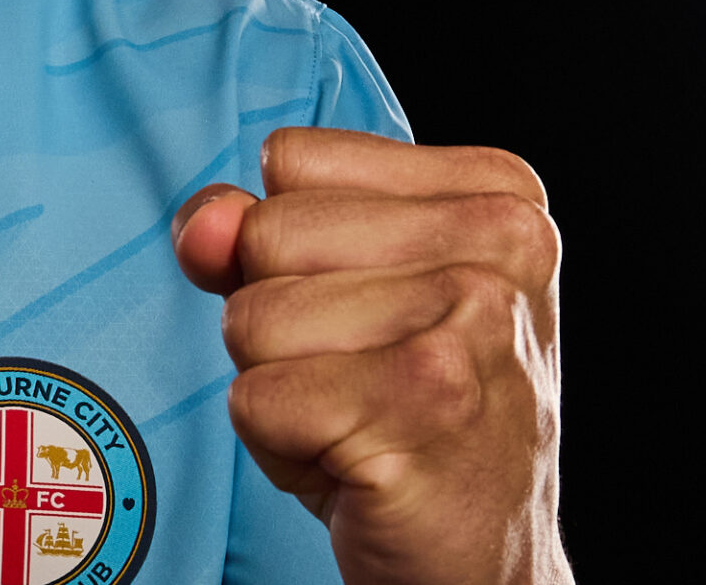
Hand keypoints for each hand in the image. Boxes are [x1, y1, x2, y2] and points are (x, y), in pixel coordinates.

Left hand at [172, 128, 568, 584]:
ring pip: (251, 318)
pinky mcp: (424, 405)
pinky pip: (254, 398)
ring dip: (279, 389)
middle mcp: (500, 244)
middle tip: (363, 381)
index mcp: (495, 192)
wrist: (483, 565)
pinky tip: (354, 464)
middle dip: (277, 322)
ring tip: (361, 421)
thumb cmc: (407, 415)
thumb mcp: (333, 295)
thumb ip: (253, 231)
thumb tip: (205, 224)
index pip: (291, 160)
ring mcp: (471, 323)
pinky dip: (279, 446)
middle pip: (266, 233)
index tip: (369, 316)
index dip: (293, 249)